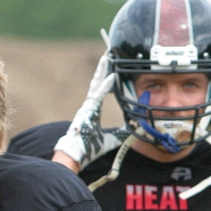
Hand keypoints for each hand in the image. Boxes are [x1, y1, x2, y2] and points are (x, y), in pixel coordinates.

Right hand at [54, 53, 126, 168]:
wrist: (77, 154)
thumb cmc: (90, 148)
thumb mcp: (111, 140)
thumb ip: (121, 134)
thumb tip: (132, 132)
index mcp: (94, 111)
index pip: (101, 91)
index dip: (106, 81)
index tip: (111, 71)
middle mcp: (89, 106)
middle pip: (97, 83)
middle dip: (102, 69)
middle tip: (108, 56)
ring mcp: (87, 106)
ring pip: (95, 84)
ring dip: (101, 71)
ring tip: (107, 58)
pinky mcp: (87, 109)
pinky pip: (98, 95)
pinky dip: (105, 86)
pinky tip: (112, 76)